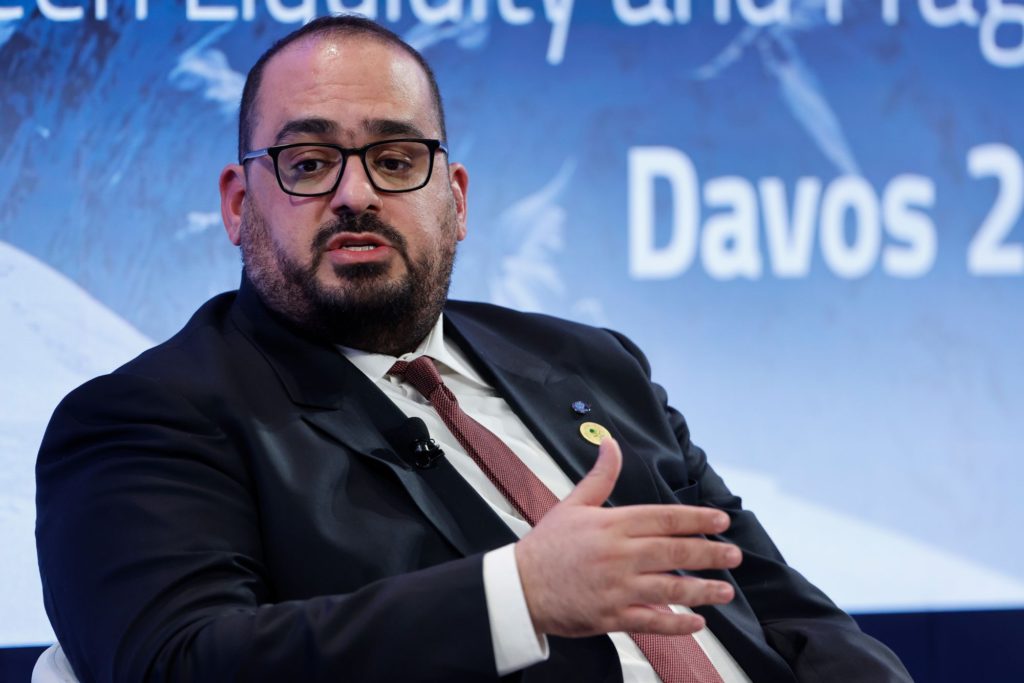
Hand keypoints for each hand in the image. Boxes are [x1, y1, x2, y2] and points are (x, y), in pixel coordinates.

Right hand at [514, 436, 740, 637]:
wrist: (519, 587)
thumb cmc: (546, 546)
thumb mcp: (573, 504)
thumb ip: (600, 476)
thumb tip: (610, 444)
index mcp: (612, 525)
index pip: (664, 518)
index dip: (696, 519)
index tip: (721, 521)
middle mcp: (619, 555)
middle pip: (674, 552)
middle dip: (709, 553)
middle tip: (734, 555)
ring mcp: (617, 588)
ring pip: (670, 588)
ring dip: (702, 590)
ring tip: (725, 590)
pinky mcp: (612, 616)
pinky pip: (652, 622)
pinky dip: (677, 624)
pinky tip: (697, 622)